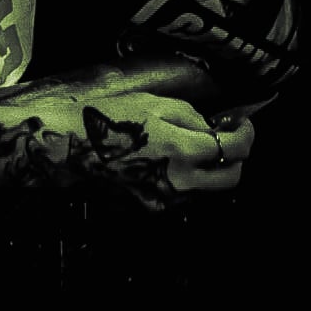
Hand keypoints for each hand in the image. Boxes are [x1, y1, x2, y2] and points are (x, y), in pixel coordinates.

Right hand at [13, 68, 253, 209]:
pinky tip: (171, 157)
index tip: (241, 121)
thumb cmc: (105, 117)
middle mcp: (179, 183)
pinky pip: (183, 195)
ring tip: (195, 142)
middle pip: (231, 179)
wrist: (65, 146)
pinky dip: (188, 177)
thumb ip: (189, 116)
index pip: (234, 149)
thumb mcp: (151, 102)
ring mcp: (164, 200)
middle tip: (226, 133)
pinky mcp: (149, 207)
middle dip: (236, 156)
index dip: (245, 133)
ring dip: (211, 168)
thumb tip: (211, 125)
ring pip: (208, 190)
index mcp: (181, 151)